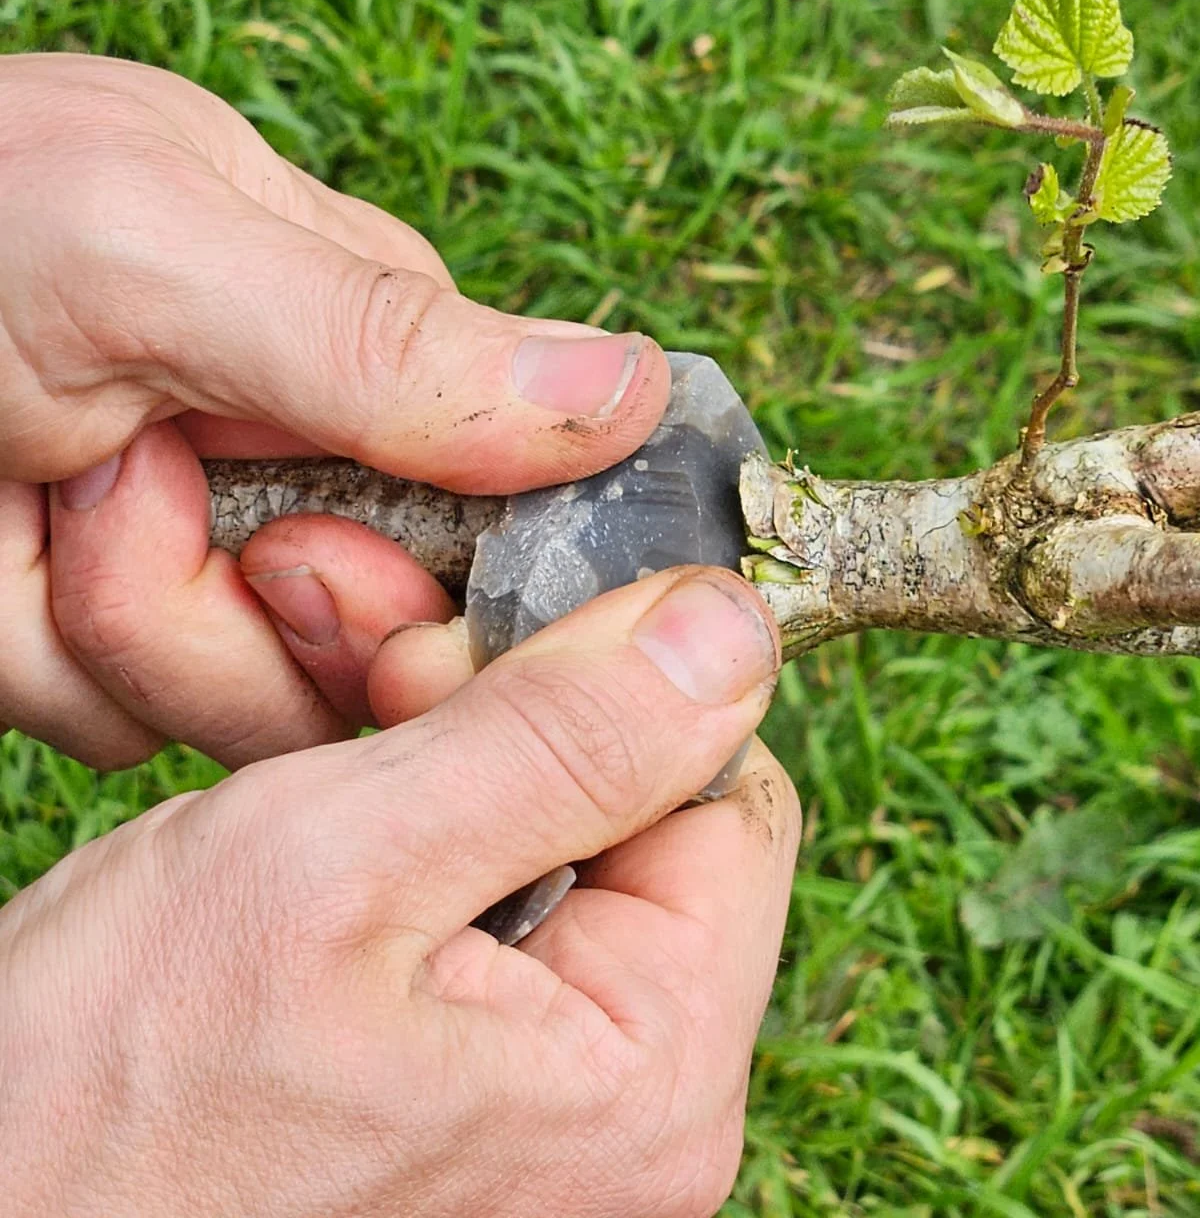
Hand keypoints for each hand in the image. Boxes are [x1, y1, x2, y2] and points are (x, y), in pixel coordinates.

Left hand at [0, 53, 669, 767]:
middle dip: (243, 610)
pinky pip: (129, 725)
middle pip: (380, 639)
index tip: (311, 571)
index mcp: (371, 353)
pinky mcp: (105, 640)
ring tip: (36, 489)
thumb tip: (636, 393)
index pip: (508, 520)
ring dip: (120, 625)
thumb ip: (388, 340)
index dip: (436, 591)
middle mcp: (313, 466)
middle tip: (119, 490)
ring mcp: (210, 558)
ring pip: (257, 705)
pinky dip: (41, 658)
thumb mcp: (154, 244)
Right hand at [0, 568, 798, 1217]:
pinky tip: (320, 815)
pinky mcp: (474, 1091)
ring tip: (315, 738)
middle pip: (640, 812)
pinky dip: (411, 828)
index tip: (450, 655)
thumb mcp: (344, 868)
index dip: (598, 686)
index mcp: (648, 1076)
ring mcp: (552, 1110)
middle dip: (504, 708)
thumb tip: (734, 633)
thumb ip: (563, 743)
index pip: (724, 791)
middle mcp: (628, 1112)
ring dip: (441, 751)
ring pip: (555, 839)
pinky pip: (489, 904)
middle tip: (358, 665)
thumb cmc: (113, 1094)